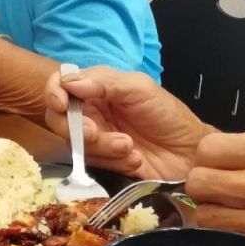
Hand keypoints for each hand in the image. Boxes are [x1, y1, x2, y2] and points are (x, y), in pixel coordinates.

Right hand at [44, 66, 211, 179]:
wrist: (190, 154)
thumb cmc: (168, 115)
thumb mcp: (139, 89)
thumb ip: (104, 82)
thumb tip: (68, 82)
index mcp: (98, 86)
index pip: (62, 84)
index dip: (54, 93)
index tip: (61, 104)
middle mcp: (92, 110)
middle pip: (60, 118)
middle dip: (76, 128)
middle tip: (96, 133)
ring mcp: (97, 137)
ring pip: (76, 144)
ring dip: (102, 147)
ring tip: (130, 147)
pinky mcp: (104, 162)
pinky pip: (92, 163)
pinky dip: (113, 161)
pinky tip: (135, 159)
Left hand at [189, 130, 244, 245]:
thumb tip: (198, 160)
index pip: (207, 149)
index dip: (206, 161)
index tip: (218, 170)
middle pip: (199, 182)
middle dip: (203, 190)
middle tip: (219, 195)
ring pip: (205, 215)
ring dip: (213, 218)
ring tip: (234, 216)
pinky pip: (224, 241)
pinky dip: (227, 239)